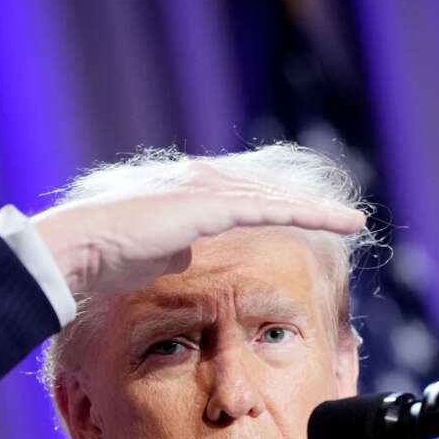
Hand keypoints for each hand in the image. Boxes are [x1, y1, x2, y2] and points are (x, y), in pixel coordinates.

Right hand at [31, 163, 365, 294]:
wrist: (85, 246)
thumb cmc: (109, 256)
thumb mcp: (153, 253)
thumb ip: (175, 249)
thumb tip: (188, 253)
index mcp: (191, 192)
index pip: (247, 200)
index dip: (280, 209)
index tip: (309, 221)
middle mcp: (204, 182)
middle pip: (268, 194)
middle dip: (307, 208)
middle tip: (345, 219)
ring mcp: (208, 190)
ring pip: (276, 198)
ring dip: (317, 212)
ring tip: (352, 222)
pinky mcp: (212, 205)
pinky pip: (270, 209)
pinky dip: (305, 215)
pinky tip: (334, 222)